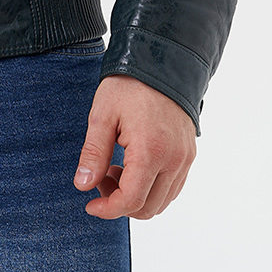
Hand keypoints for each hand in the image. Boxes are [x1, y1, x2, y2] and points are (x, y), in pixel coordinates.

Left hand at [74, 74, 196, 219]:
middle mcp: (174, 160)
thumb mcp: (102, 115)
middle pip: (148, 208)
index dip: (108, 209)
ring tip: (115, 169)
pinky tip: (133, 166)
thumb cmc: (128, 86)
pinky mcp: (189, 154)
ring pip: (162, 201)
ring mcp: (185, 158)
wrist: (160, 62)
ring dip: (137, 197)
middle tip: (101, 178)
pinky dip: (152, 189)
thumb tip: (82, 185)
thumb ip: (93, 153)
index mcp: (151, 151)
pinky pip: (173, 187)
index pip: (131, 201)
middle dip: (120, 203)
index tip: (90, 205)